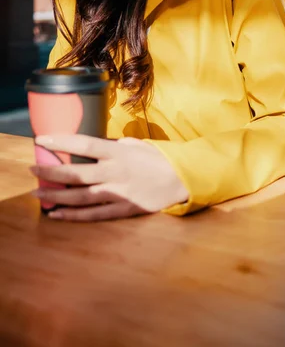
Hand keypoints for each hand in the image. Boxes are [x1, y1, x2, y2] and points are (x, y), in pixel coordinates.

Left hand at [30, 134, 188, 221]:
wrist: (181, 179)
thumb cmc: (157, 158)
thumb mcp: (135, 145)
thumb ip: (114, 146)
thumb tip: (92, 148)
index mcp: (118, 153)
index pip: (85, 144)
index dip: (62, 141)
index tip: (42, 139)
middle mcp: (115, 172)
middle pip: (77, 173)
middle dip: (51, 171)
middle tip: (33, 169)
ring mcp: (119, 193)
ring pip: (81, 196)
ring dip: (57, 196)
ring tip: (38, 194)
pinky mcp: (123, 209)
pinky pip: (94, 214)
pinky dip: (74, 216)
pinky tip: (58, 214)